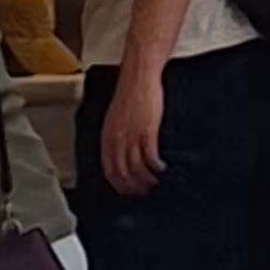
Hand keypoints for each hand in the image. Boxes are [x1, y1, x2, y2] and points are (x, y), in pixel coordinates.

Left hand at [103, 59, 168, 196]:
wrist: (138, 77)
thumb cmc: (130, 94)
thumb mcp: (116, 118)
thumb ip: (116, 135)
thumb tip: (122, 152)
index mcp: (107, 136)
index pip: (109, 168)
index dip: (117, 183)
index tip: (126, 190)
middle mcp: (117, 139)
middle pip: (122, 172)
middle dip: (132, 186)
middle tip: (142, 192)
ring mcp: (132, 136)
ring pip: (136, 168)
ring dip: (146, 180)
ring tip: (154, 184)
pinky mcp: (147, 131)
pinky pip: (150, 156)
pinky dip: (156, 167)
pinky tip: (161, 169)